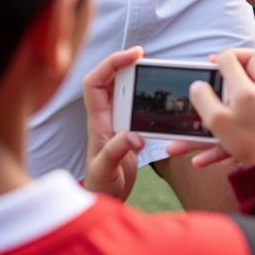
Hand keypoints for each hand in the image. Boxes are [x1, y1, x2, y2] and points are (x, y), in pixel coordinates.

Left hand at [82, 46, 144, 200]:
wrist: (106, 200)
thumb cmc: (101, 187)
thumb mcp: (107, 171)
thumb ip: (117, 151)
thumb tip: (135, 135)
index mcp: (98, 122)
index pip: (94, 82)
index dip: (111, 63)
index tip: (134, 55)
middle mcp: (106, 117)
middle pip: (109, 79)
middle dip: (125, 63)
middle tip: (147, 59)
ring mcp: (117, 121)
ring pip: (122, 88)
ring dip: (136, 77)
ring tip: (155, 72)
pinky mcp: (129, 128)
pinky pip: (135, 103)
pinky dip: (145, 94)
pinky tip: (160, 96)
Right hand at [167, 49, 254, 169]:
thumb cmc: (247, 143)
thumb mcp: (218, 119)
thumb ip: (203, 98)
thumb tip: (198, 85)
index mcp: (253, 85)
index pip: (236, 57)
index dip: (219, 59)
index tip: (207, 67)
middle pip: (252, 64)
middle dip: (231, 67)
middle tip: (214, 73)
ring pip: (243, 101)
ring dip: (219, 114)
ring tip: (196, 126)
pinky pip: (243, 127)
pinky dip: (221, 142)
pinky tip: (200, 160)